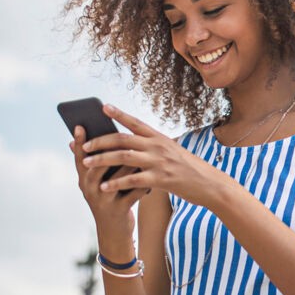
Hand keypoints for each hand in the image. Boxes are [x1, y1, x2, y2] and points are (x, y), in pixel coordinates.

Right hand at [70, 124, 145, 235]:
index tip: (80, 124)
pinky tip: (152, 173)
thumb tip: (98, 137)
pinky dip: (143, 182)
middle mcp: (89, 189)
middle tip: (120, 133)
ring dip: (130, 163)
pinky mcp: (119, 210)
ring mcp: (103, 200)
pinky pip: (133, 192)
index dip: (80, 141)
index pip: (79, 157)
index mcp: (84, 179)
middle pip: (96, 165)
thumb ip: (99, 163)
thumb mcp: (99, 183)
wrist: (114, 232)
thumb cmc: (109, 199)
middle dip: (108, 148)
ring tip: (141, 151)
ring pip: (116, 177)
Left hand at [80, 104, 228, 208]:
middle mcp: (158, 146)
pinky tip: (104, 186)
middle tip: (84, 145)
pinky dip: (116, 183)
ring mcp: (159, 162)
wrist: (210, 184)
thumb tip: (131, 145)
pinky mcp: (160, 179)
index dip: (119, 114)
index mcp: (160, 138)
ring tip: (86, 163)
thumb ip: (153, 147)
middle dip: (100, 141)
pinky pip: (133, 180)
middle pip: (123, 139)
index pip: (135, 122)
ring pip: (124, 157)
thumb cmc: (189, 169)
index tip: (103, 107)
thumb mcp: (172, 152)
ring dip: (102, 159)